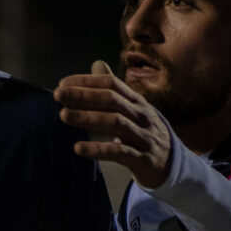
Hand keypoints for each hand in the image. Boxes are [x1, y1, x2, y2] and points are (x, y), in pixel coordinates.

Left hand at [55, 61, 172, 188]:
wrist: (172, 165)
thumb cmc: (145, 135)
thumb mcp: (133, 109)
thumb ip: (114, 90)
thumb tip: (96, 64)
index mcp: (137, 102)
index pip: (111, 84)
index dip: (87, 81)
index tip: (63, 83)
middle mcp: (141, 116)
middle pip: (111, 100)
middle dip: (83, 95)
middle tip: (58, 95)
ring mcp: (143, 137)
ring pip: (115, 122)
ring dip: (88, 118)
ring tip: (64, 116)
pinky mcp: (142, 159)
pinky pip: (119, 152)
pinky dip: (98, 150)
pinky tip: (79, 148)